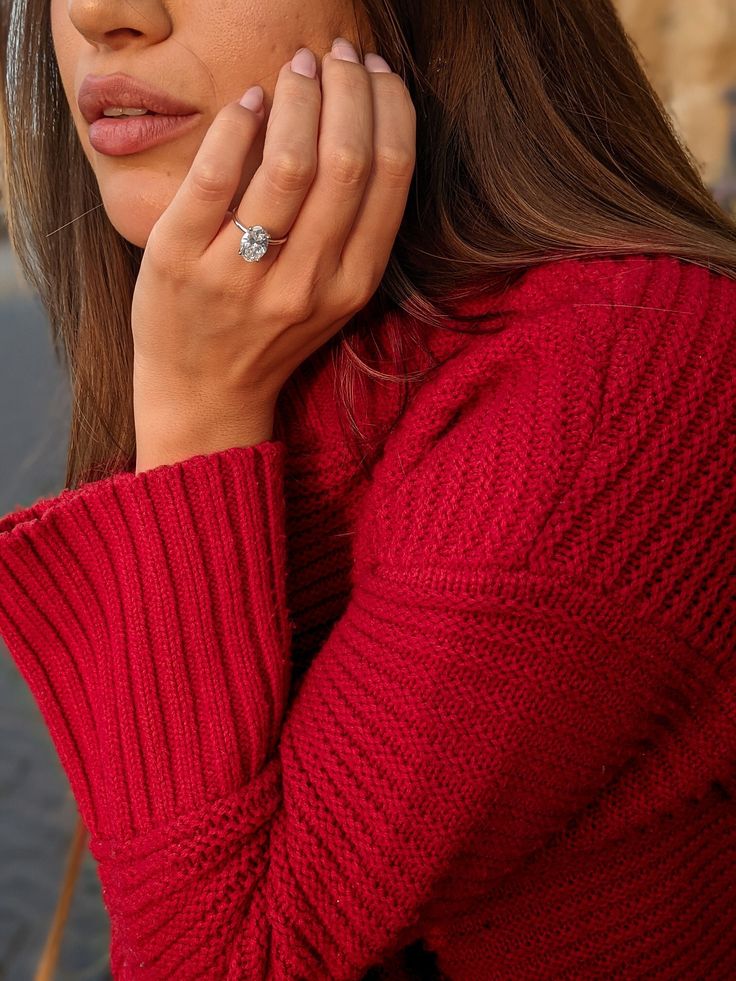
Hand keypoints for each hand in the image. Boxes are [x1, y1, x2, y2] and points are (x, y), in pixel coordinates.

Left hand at [131, 39, 416, 468]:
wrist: (205, 395)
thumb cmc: (271, 337)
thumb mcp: (332, 298)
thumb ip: (353, 230)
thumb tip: (360, 125)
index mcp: (352, 286)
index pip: (390, 175)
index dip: (389, 107)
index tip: (375, 72)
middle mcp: (306, 283)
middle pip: (346, 160)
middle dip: (348, 89)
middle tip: (335, 54)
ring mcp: (242, 275)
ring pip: (288, 163)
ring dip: (298, 97)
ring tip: (296, 69)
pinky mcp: (181, 262)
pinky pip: (216, 177)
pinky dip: (237, 126)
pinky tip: (248, 103)